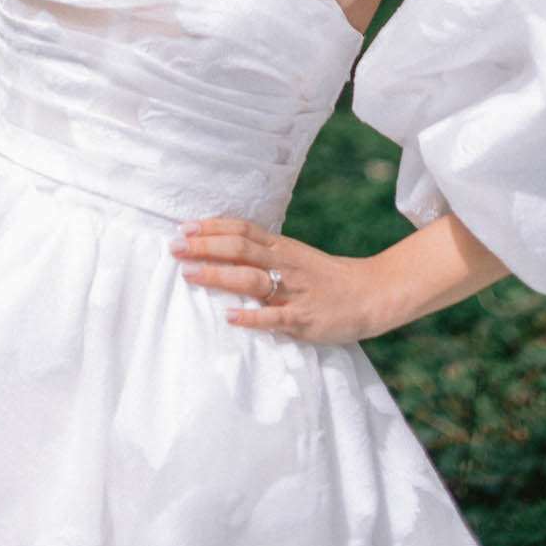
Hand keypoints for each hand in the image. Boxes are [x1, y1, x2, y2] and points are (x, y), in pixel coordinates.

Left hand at [171, 216, 391, 344]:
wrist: (370, 294)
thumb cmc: (326, 278)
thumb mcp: (295, 257)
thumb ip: (265, 255)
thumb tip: (225, 251)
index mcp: (282, 248)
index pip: (242, 229)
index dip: (212, 227)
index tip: (184, 226)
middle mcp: (285, 264)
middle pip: (240, 249)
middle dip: (205, 247)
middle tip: (175, 248)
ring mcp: (293, 291)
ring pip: (251, 279)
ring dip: (218, 276)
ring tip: (190, 275)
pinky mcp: (303, 319)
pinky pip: (274, 318)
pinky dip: (251, 317)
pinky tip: (230, 317)